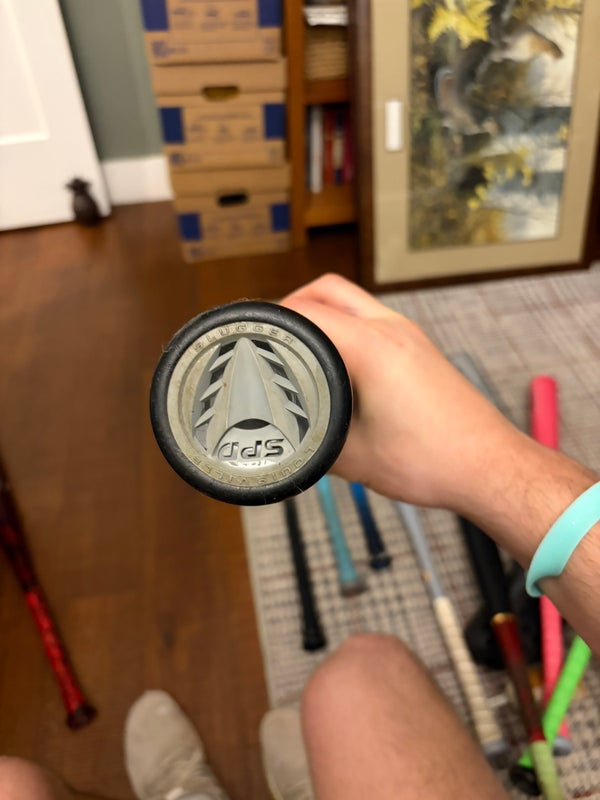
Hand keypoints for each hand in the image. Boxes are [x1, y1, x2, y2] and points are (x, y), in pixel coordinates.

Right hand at [281, 274, 524, 510]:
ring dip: (322, 313)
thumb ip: (312, 442)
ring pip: (353, 301)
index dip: (270, 323)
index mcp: (372, 347)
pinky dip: (346, 328)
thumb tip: (286, 441)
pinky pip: (372, 320)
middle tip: (271, 336)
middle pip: (328, 289)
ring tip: (299, 349)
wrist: (489, 466)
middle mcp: (392, 329)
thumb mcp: (355, 458)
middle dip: (293, 304)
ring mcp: (410, 335)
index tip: (248, 338)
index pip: (307, 314)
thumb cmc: (434, 460)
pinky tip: (336, 364)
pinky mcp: (419, 348)